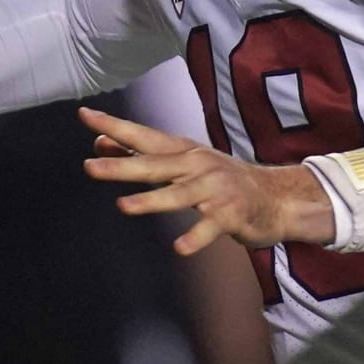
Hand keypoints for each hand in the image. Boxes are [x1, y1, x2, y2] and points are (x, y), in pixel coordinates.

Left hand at [80, 107, 334, 254]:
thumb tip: (100, 143)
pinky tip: (180, 248)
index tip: (85, 116)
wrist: (277, 198)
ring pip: (179, 195)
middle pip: (154, 165)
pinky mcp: (231, 215)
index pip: (142, 136)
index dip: (114, 127)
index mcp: (183, 152)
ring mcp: (215, 190)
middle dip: (121, 166)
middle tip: (89, 166)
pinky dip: (195, 237)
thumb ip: (142, 155)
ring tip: (123, 206)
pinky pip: (209, 228)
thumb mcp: (183, 163)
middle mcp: (197, 165)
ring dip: (151, 200)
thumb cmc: (221, 181)